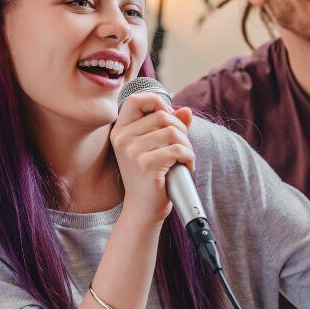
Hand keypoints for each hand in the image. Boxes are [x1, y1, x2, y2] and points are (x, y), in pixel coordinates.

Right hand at [110, 92, 194, 225]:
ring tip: (183, 159)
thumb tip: (186, 110)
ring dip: (187, 146)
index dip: (157, 102)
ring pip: (173, 132)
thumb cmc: (151, 177)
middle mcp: (122, 139)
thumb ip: (169, 126)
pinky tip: (184, 168)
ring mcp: (132, 152)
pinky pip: (178, 150)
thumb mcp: (157, 147)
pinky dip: (189, 158)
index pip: (136, 99)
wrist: (144, 209)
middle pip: (163, 116)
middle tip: (182, 148)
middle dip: (181, 130)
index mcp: (121, 131)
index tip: (168, 118)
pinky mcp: (146, 164)